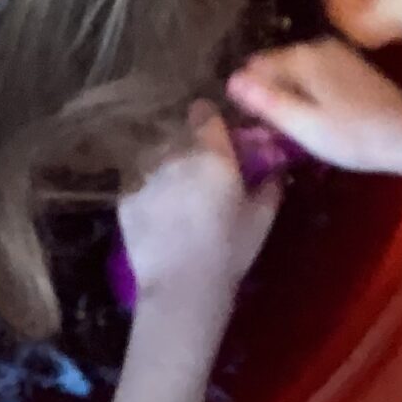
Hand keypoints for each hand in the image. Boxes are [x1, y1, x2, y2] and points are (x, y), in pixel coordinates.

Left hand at [119, 106, 282, 311]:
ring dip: (166, 165)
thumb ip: (270, 185)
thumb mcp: (261, 219)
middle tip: (202, 173)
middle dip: (190, 147)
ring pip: (156, 155)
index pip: (205, 113)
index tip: (217, 138)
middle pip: (180, 134)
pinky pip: (137, 181)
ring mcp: (145, 174)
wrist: (182, 287)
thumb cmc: (229, 251)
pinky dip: (147, 189)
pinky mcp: (125, 196)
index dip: (211, 122)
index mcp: (212, 153)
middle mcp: (175, 154)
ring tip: (176, 193)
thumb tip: (276, 168)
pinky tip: (157, 212)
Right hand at [226, 39, 401, 174]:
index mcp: (302, 55)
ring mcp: (338, 53)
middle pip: (277, 67)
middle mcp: (318, 45)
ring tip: (299, 126)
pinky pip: (316, 75)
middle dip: (272, 92)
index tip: (259, 124)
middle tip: (280, 129)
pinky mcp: (352, 66)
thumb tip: (232, 80)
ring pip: (297, 71)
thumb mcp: (302, 124)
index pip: (256, 67)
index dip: (252, 95)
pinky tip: (320, 117)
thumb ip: (266, 100)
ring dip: (292, 93)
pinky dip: (311, 92)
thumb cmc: (352, 136)